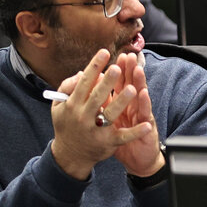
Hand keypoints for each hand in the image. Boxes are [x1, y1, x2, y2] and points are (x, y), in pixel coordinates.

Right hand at [49, 49, 154, 179]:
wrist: (70, 155)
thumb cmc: (67, 124)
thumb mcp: (58, 105)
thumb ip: (67, 87)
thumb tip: (83, 73)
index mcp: (72, 105)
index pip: (84, 82)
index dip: (94, 67)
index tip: (105, 52)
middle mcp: (83, 117)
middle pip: (97, 97)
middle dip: (108, 82)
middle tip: (118, 68)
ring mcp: (96, 130)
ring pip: (111, 114)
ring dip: (122, 101)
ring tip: (133, 89)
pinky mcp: (109, 142)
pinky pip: (124, 136)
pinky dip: (136, 132)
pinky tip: (147, 124)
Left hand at [108, 51, 162, 176]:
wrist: (138, 160)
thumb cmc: (123, 139)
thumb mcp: (112, 120)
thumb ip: (106, 103)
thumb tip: (93, 86)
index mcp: (125, 105)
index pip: (122, 82)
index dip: (121, 69)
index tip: (118, 55)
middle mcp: (134, 108)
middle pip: (132, 84)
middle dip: (129, 70)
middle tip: (128, 56)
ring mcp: (141, 116)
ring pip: (140, 96)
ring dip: (140, 82)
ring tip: (137, 69)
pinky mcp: (147, 128)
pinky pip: (145, 115)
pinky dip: (145, 105)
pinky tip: (144, 94)